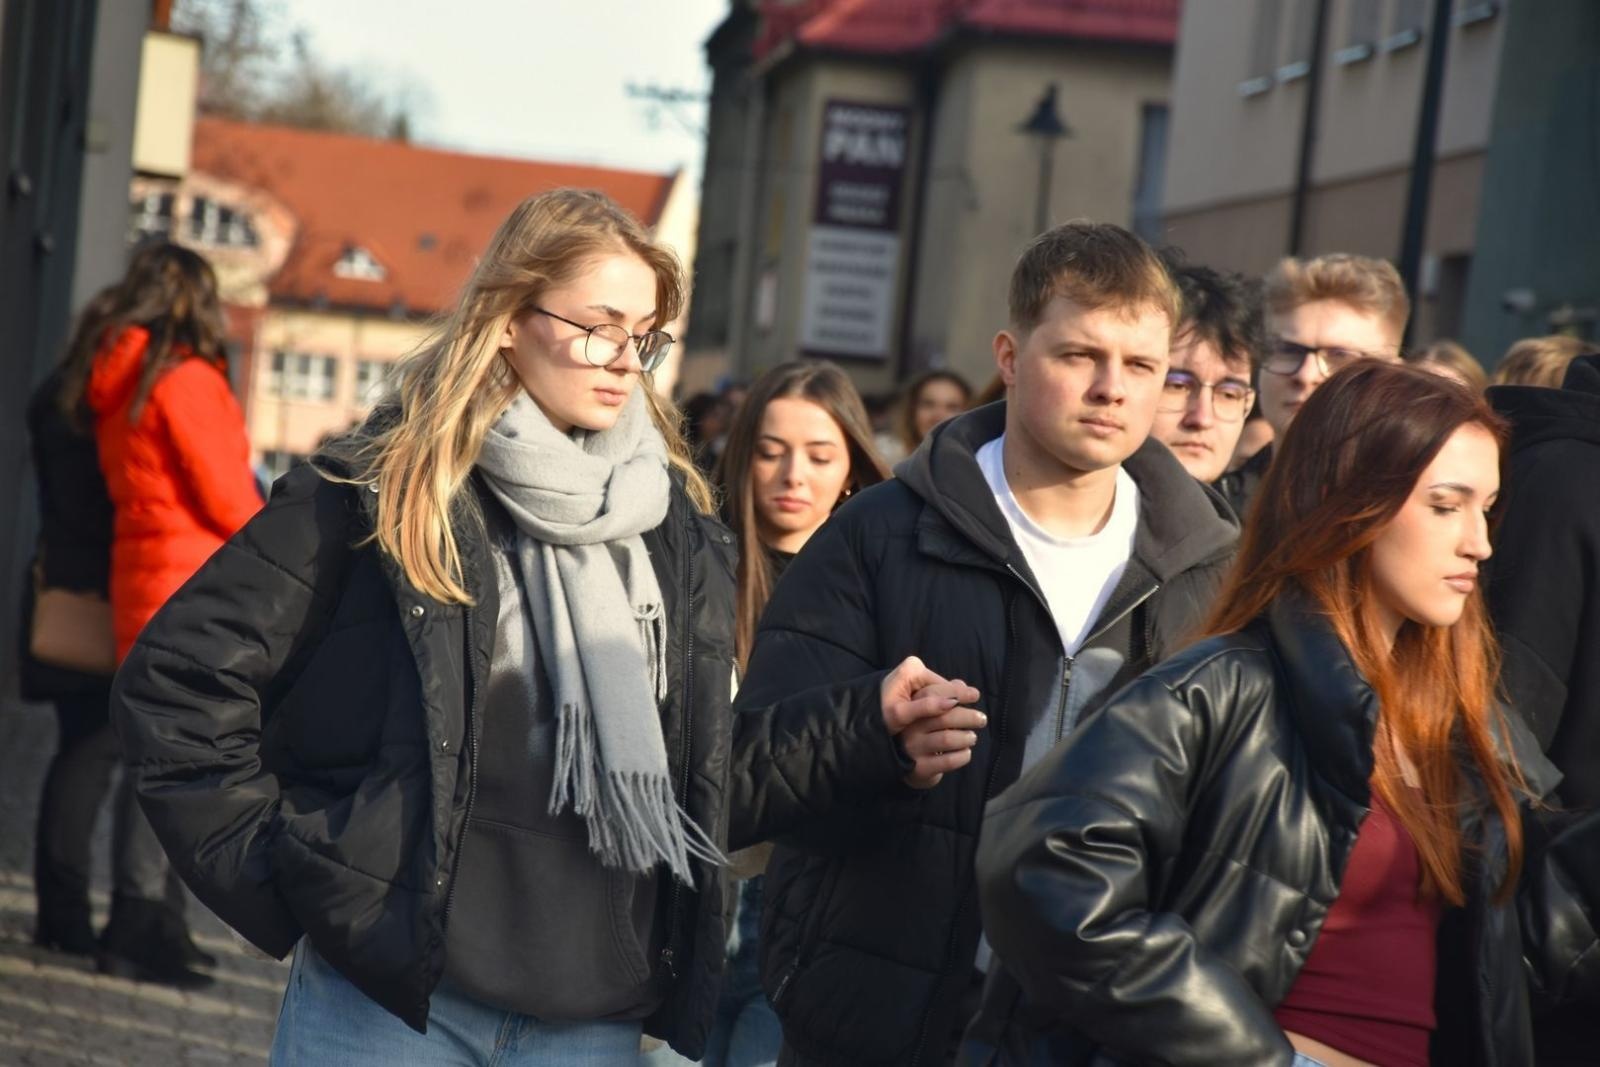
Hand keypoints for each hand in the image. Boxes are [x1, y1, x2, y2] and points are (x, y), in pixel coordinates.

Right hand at [880, 657, 984, 788]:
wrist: (905, 764)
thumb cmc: (922, 730)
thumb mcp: (927, 710)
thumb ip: (943, 695)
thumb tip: (961, 685)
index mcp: (911, 709)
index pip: (934, 694)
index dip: (958, 693)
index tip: (975, 695)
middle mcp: (910, 728)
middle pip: (944, 717)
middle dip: (968, 716)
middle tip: (981, 719)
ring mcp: (914, 748)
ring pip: (947, 739)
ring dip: (966, 737)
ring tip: (972, 737)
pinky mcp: (921, 768)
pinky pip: (948, 761)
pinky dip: (963, 755)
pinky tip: (966, 752)